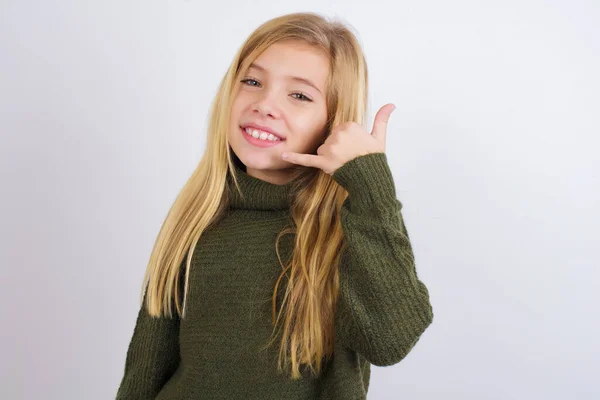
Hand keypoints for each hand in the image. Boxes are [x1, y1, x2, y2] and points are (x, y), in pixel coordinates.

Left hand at [281, 103, 395, 174]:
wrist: (370, 178)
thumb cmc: (374, 158)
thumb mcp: (379, 137)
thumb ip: (382, 119)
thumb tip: (392, 104)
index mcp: (350, 126)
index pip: (341, 130)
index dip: (348, 141)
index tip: (357, 148)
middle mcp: (338, 135)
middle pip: (331, 139)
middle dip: (338, 149)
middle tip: (351, 157)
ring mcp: (330, 149)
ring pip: (323, 150)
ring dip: (330, 157)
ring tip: (344, 164)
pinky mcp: (323, 162)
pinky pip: (307, 159)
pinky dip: (295, 158)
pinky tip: (283, 155)